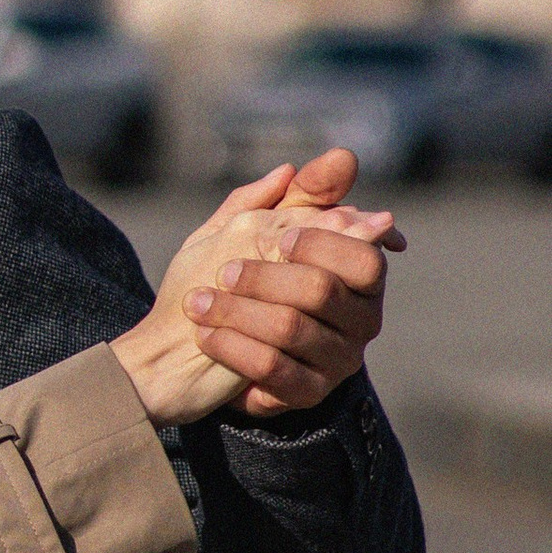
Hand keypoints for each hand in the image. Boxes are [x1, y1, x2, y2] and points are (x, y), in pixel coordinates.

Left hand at [110, 154, 403, 427]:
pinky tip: (204, 335)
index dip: (320, 244)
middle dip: (264, 276)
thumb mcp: (249, 228)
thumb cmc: (227, 279)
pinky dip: (232, 348)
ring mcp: (339, 361)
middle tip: (222, 271)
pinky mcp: (310, 394)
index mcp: (358, 276)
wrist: (186, 347)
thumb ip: (293, 197)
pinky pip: (275, 370)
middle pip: (323, 290)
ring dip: (235, 311)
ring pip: (293, 329)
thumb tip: (342, 157)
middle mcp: (362, 320)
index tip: (277, 237)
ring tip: (196, 304)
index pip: (365, 257)